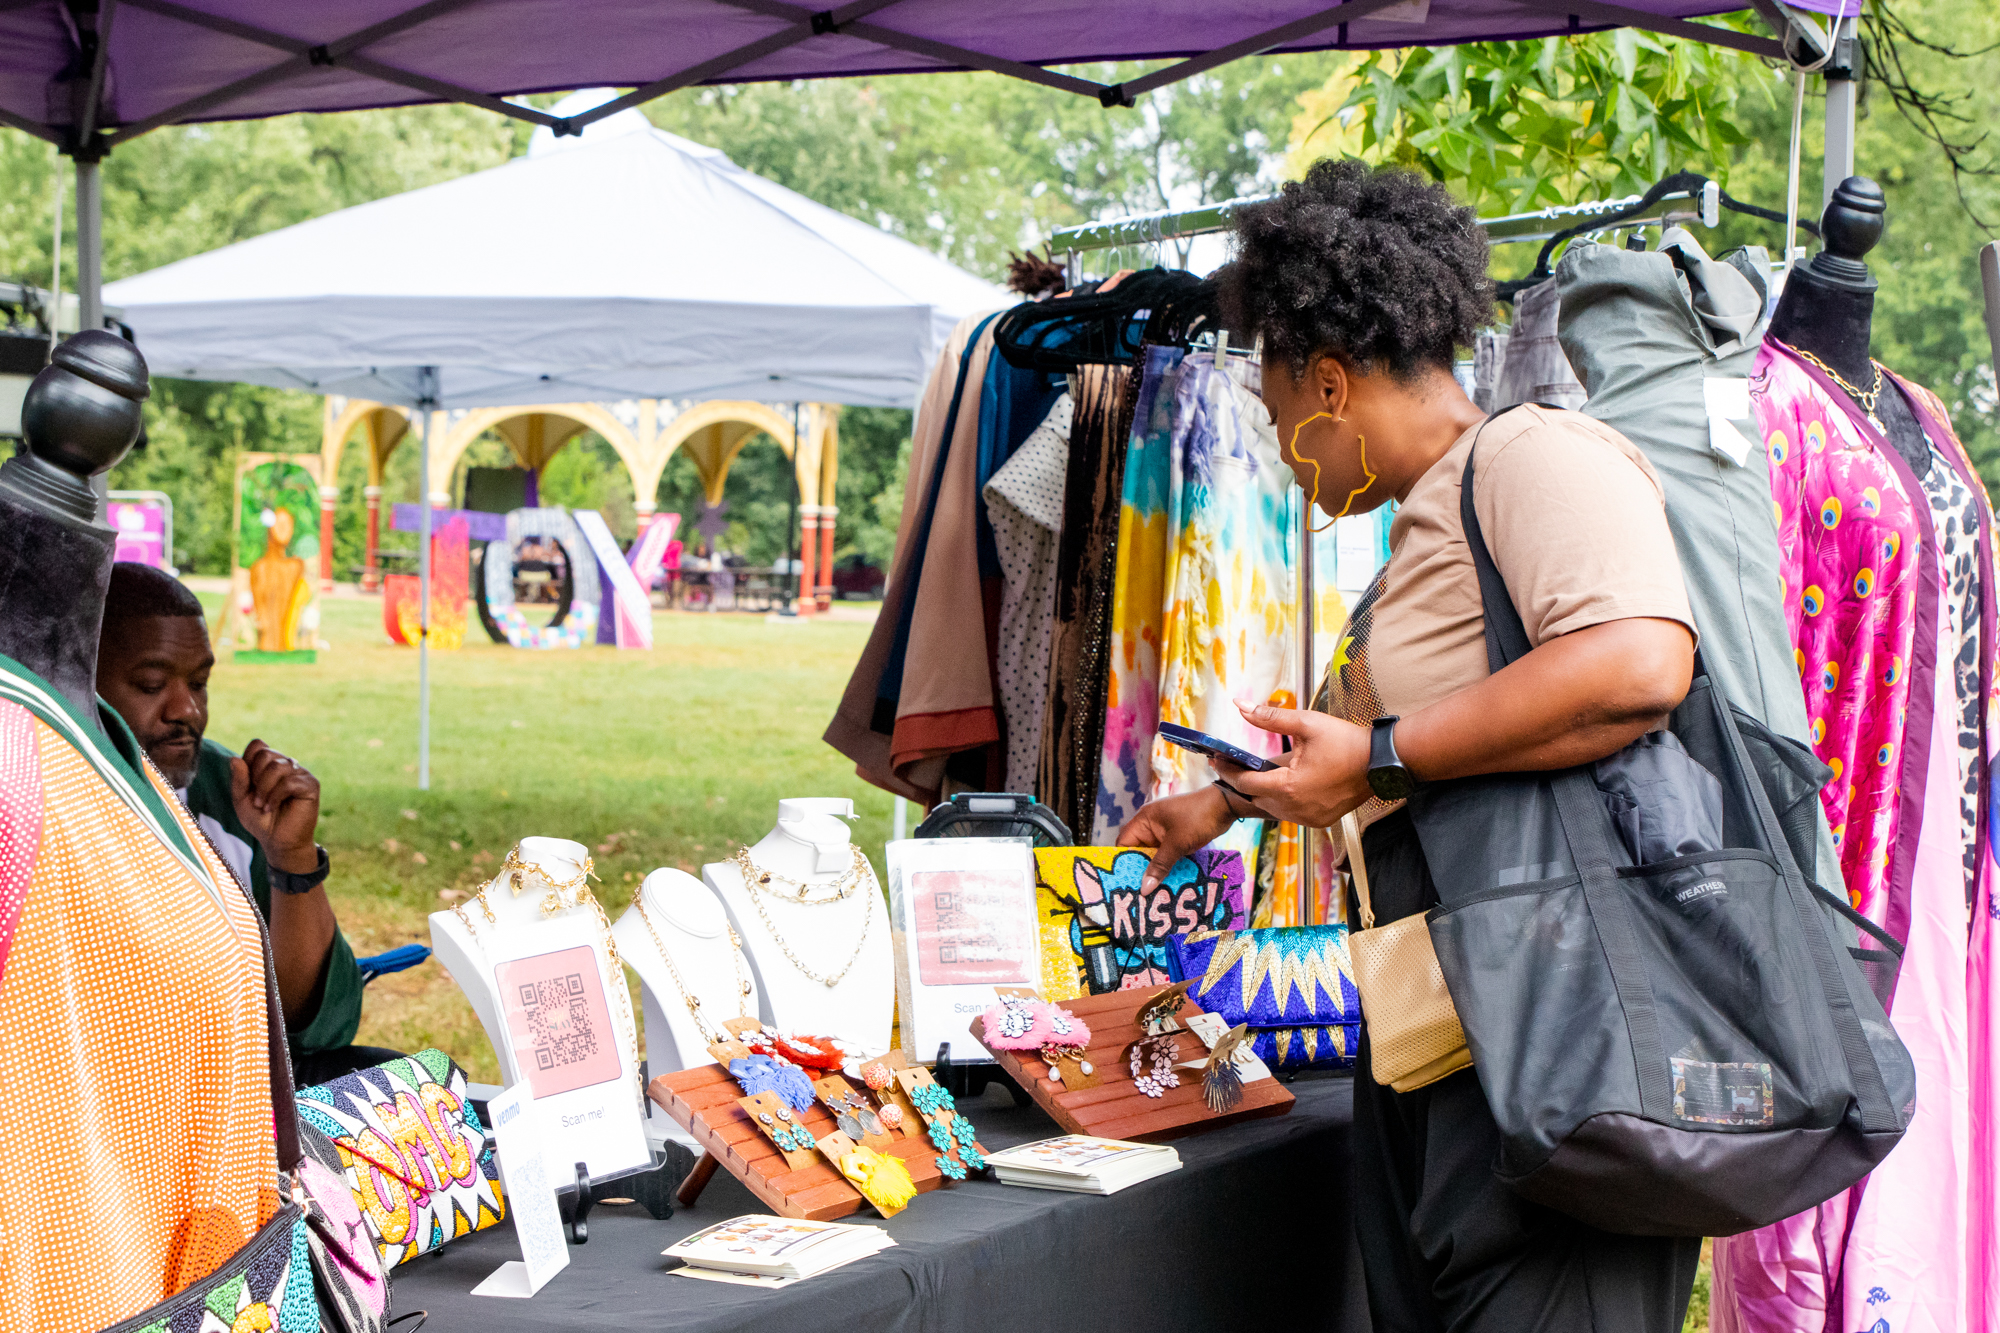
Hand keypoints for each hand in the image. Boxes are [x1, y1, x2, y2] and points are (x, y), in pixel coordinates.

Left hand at [231, 740, 320, 874]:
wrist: (277, 842)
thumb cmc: (261, 820)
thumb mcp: (241, 800)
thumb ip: (238, 779)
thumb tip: (235, 758)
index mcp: (271, 764)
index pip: (258, 745)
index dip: (248, 762)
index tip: (248, 784)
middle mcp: (287, 765)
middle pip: (266, 753)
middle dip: (254, 778)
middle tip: (256, 799)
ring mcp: (300, 773)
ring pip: (277, 766)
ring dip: (264, 789)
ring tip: (263, 805)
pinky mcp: (310, 785)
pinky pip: (289, 782)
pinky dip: (275, 796)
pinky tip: (272, 807)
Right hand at [1117, 786, 1237, 892]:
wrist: (1224, 806)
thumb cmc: (1198, 818)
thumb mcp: (1177, 844)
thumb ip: (1160, 866)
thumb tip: (1144, 888)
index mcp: (1144, 820)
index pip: (1124, 843)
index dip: (1122, 861)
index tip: (1124, 882)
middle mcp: (1150, 825)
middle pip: (1137, 851)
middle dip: (1139, 870)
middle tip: (1139, 892)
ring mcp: (1164, 831)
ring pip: (1153, 855)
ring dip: (1154, 870)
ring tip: (1153, 891)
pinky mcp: (1176, 838)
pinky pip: (1165, 854)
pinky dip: (1166, 866)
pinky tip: (1168, 881)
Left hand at [1213, 701, 1371, 828]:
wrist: (1380, 762)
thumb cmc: (1346, 742)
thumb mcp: (1307, 723)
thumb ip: (1270, 717)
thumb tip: (1240, 705)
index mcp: (1289, 787)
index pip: (1245, 784)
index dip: (1228, 771)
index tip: (1216, 760)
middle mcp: (1296, 808)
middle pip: (1256, 798)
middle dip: (1242, 781)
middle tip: (1232, 764)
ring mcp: (1309, 818)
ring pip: (1272, 808)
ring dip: (1262, 792)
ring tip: (1254, 773)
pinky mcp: (1319, 820)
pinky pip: (1290, 813)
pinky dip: (1281, 801)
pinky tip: (1281, 785)